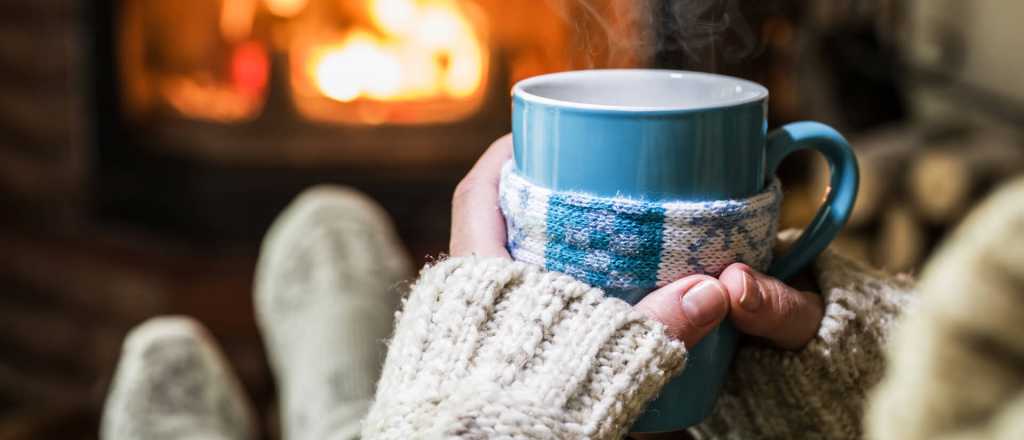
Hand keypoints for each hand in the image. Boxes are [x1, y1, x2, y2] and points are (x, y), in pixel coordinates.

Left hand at [450, 135, 823, 348]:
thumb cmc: (529, 406)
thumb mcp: (602, 357)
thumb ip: (659, 323)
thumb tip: (716, 290)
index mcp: (477, 274)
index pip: (479, 191)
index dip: (508, 156)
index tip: (539, 134)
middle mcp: (464, 291)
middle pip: (489, 219)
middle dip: (530, 193)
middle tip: (574, 174)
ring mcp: (467, 320)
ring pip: (496, 257)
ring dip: (533, 236)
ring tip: (579, 221)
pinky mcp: (481, 348)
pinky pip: (505, 295)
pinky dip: (536, 278)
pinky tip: (575, 284)